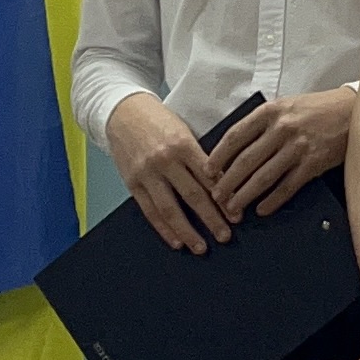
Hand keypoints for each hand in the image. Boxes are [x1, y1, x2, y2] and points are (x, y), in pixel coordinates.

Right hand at [106, 92, 230, 251]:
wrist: (123, 111)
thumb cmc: (159, 121)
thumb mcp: (184, 132)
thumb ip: (200, 157)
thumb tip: (223, 185)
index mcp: (184, 144)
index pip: (209, 177)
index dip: (224, 199)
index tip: (236, 216)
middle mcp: (165, 160)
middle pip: (193, 196)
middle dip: (211, 219)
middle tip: (225, 236)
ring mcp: (147, 173)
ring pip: (169, 208)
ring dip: (187, 231)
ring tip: (200, 247)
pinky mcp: (132, 182)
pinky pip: (149, 210)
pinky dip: (163, 228)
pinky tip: (175, 241)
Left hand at [209, 87, 354, 221]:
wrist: (352, 110)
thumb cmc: (315, 109)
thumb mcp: (285, 106)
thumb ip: (262, 123)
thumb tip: (236, 149)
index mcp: (270, 112)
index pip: (235, 136)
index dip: (218, 156)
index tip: (207, 171)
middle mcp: (282, 128)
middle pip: (245, 161)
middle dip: (227, 182)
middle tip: (216, 197)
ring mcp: (297, 147)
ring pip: (263, 177)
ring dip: (245, 195)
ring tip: (233, 207)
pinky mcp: (313, 163)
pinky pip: (287, 187)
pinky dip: (273, 200)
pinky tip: (262, 209)